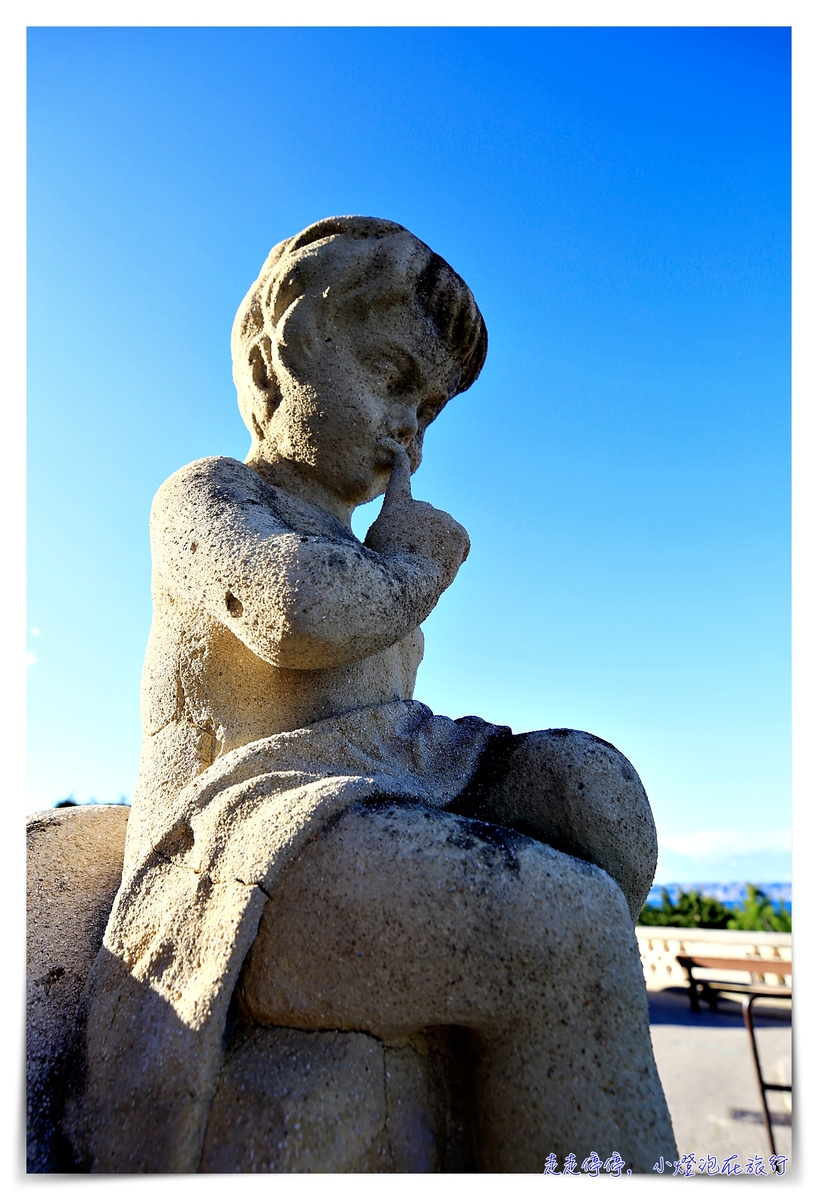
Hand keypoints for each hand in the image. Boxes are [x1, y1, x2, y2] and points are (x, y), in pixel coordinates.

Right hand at [364, 440, 469, 587]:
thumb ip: (389, 529)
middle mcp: (423, 505)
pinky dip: (455, 554)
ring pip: (443, 533)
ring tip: (424, 564)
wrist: (406, 578)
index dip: (397, 461)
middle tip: (411, 555)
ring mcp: (443, 518)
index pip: (398, 477)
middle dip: (421, 535)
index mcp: (397, 506)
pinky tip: (443, 563)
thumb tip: (405, 532)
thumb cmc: (384, 566)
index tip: (393, 448)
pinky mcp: (460, 533)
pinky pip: (460, 544)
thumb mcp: (373, 544)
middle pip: (425, 520)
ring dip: (437, 546)